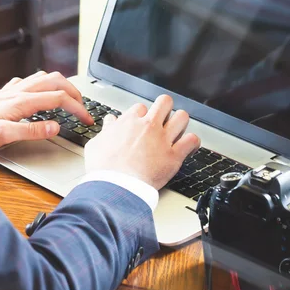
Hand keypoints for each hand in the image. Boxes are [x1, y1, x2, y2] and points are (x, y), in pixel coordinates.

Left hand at [0, 71, 93, 151]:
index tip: (87, 119)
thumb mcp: (3, 136)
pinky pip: (29, 80)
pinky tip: (40, 92)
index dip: (78, 109)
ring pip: (44, 77)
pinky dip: (43, 84)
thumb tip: (55, 127)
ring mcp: (12, 90)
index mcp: (23, 101)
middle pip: (56, 81)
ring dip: (61, 84)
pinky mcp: (4, 92)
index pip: (59, 99)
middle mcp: (19, 91)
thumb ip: (31, 131)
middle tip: (84, 106)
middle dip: (75, 91)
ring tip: (70, 96)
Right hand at [84, 95, 199, 189]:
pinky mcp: (173, 156)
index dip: (142, 115)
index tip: (142, 122)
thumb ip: (107, 130)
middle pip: (165, 102)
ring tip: (178, 129)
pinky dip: (192, 142)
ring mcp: (162, 139)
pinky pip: (192, 140)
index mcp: (130, 121)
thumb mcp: (97, 143)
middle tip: (163, 118)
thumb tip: (110, 122)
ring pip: (182, 117)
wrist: (115, 186)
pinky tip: (188, 146)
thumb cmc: (104, 169)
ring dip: (181, 122)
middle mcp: (148, 126)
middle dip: (165, 108)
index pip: (141, 107)